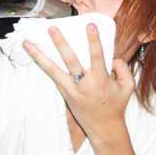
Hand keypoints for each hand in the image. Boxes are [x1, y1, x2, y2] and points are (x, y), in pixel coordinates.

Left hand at [23, 23, 134, 145]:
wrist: (104, 129)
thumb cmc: (116, 106)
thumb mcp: (128, 86)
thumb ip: (123, 68)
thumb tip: (112, 57)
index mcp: (101, 80)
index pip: (97, 56)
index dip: (94, 40)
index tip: (90, 25)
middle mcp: (84, 84)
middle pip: (71, 61)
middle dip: (61, 44)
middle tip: (52, 29)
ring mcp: (72, 90)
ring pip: (53, 70)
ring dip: (40, 56)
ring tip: (28, 43)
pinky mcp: (65, 95)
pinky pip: (53, 77)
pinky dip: (43, 66)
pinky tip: (33, 55)